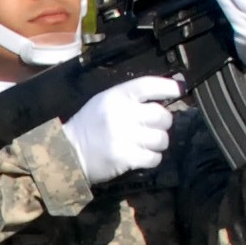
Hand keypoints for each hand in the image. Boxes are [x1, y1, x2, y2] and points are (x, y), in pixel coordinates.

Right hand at [64, 76, 181, 185]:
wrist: (68, 152)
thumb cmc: (89, 126)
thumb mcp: (104, 102)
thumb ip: (129, 99)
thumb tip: (161, 101)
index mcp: (116, 96)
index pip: (148, 86)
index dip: (167, 86)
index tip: (178, 90)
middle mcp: (122, 114)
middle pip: (161, 116)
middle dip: (163, 123)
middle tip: (155, 127)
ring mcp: (125, 136)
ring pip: (161, 139)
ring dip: (158, 143)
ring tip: (148, 144)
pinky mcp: (126, 157)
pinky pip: (154, 158)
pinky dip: (152, 158)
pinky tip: (143, 157)